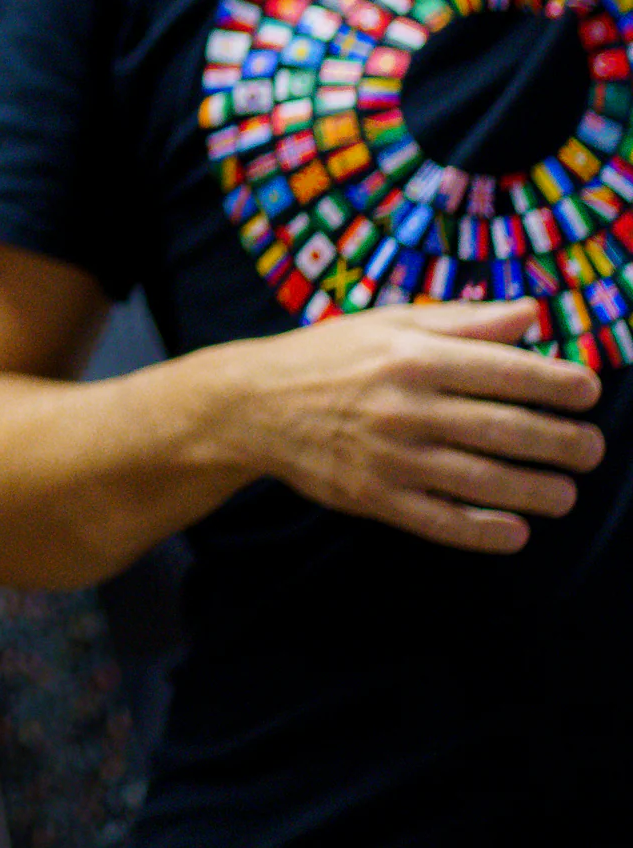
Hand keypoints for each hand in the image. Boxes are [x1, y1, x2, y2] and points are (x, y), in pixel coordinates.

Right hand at [245, 296, 603, 552]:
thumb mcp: (390, 322)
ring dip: (535, 490)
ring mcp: (390, 455)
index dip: (556, 383)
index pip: (504, 370)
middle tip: (593, 450)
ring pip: (480, 479)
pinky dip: (483, 530)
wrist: (253, 404)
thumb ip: (463, 321)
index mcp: (413, 354)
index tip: (589, 392)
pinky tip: (518, 532)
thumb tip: (532, 315)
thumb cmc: (330, 356)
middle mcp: (405, 404)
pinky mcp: (374, 496)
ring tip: (566, 494)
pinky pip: (440, 521)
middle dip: (561, 442)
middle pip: (503, 428)